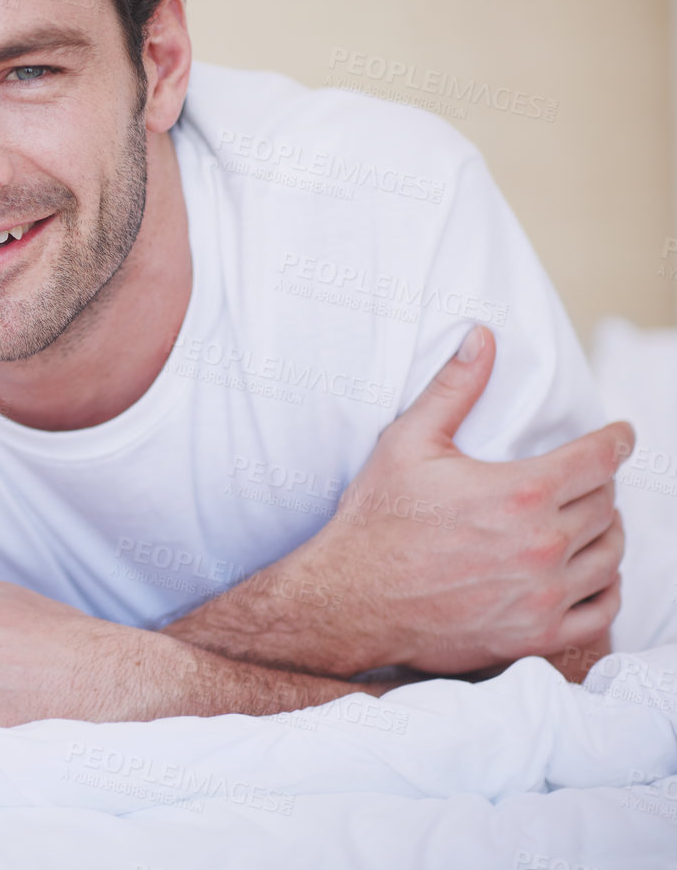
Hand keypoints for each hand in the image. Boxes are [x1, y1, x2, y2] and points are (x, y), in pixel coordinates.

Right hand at [279, 326, 627, 675]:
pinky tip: (594, 574)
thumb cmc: (376, 520)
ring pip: (610, 556)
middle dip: (601, 485)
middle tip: (588, 478)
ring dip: (607, 534)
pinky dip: (608, 589)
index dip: (616, 441)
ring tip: (592, 521)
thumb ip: (453, 390)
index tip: (623, 435)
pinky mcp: (537, 635)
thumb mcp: (407, 444)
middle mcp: (541, 545)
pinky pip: (602, 612)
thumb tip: (481, 339)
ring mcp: (543, 595)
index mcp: (518, 492)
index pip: (598, 459)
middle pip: (606, 505)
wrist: (351, 600)